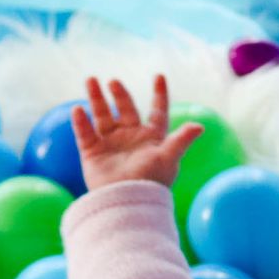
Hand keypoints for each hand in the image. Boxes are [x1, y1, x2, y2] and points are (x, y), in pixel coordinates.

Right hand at [73, 74, 201, 190]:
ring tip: (91, 80)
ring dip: (96, 99)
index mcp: (152, 138)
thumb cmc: (151, 182)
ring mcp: (111, 144)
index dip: (159, 95)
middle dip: (120, 94)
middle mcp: (131, 137)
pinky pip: (85, 133)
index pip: (157, 112)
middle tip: (113, 81)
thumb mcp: (168, 159)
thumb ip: (181, 140)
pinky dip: (81, 122)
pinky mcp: (92, 153)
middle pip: (125, 109)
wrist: (126, 202)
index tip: (159, 76)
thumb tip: (200, 126)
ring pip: (102, 116)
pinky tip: (78, 109)